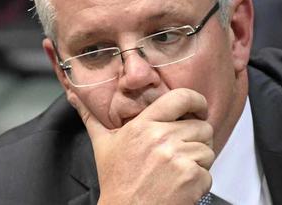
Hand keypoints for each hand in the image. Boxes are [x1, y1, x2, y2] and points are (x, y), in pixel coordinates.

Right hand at [70, 88, 214, 204]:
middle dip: (196, 140)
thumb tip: (73, 96)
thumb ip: (91, 118)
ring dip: (198, 162)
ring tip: (177, 171)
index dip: (197, 101)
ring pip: (208, 150)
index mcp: (144, 125)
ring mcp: (178, 158)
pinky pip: (209, 172)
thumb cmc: (117, 182)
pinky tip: (180, 185)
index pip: (181, 97)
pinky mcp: (192, 177)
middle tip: (180, 153)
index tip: (199, 108)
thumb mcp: (103, 145)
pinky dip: (199, 181)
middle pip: (202, 126)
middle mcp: (162, 138)